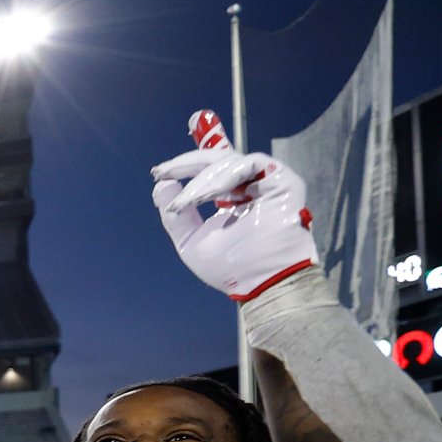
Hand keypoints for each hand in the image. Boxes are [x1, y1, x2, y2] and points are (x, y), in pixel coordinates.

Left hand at [150, 112, 316, 301]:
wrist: (260, 282)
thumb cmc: (230, 268)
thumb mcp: (190, 241)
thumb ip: (175, 216)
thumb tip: (160, 185)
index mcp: (232, 198)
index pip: (210, 170)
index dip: (184, 166)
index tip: (158, 173)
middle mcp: (250, 187)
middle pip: (217, 159)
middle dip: (186, 163)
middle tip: (162, 171)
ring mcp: (268, 183)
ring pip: (229, 161)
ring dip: (201, 181)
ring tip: (185, 203)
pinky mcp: (284, 181)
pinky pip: (250, 164)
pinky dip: (223, 177)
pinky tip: (206, 196)